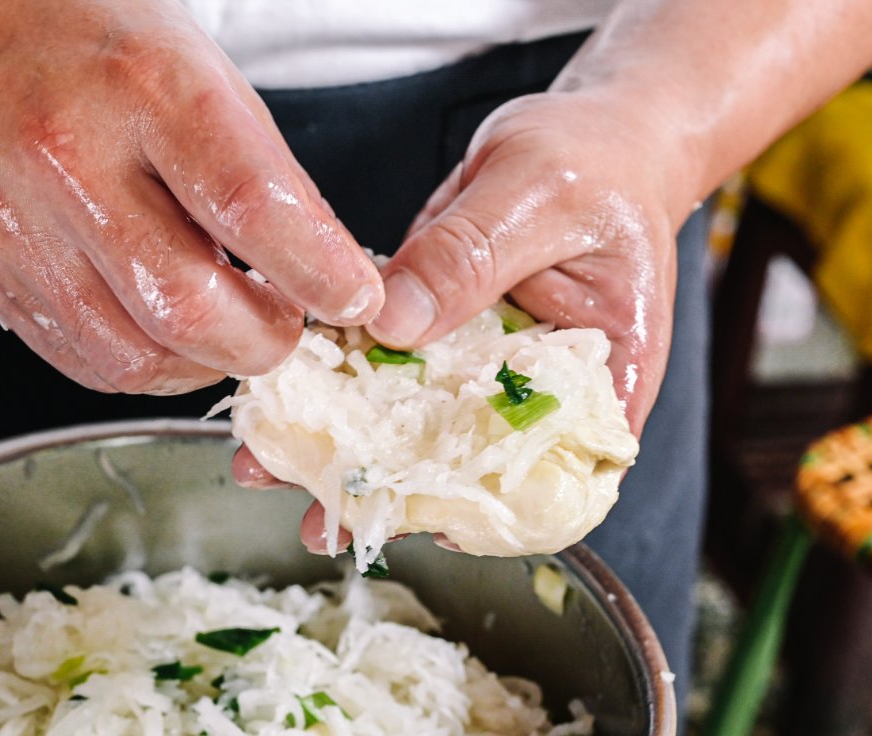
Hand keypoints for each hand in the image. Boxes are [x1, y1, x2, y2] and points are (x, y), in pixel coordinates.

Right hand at [0, 0, 381, 392]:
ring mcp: (17, 224)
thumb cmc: (108, 48)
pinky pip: (86, 361)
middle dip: (262, 343)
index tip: (354, 298)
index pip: (247, 206)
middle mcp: (68, 160)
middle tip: (286, 325)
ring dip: (207, 364)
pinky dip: (151, 366)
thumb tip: (332, 278)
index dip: (316, 272)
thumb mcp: (216, 82)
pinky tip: (171, 333)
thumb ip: (277, 185)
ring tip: (228, 327)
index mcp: (144, 91)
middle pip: (184, 307)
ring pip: (134, 354)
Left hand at [235, 90, 690, 552]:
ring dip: (342, 444)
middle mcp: (538, 387)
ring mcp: (482, 361)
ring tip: (269, 466)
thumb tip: (395, 325)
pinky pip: (384, 361)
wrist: (586, 133)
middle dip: (389, 492)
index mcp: (602, 381)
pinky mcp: (437, 323)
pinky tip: (279, 393)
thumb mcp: (538, 198)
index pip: (554, 476)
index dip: (492, 514)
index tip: (426, 528)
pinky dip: (334, 377)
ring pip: (414, 420)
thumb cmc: (596, 162)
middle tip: (319, 518)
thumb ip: (470, 259)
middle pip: (468, 462)